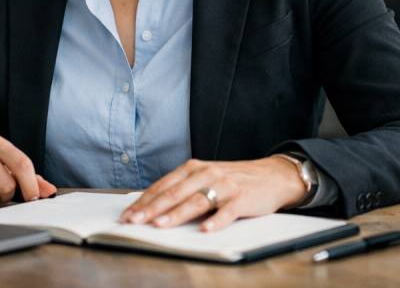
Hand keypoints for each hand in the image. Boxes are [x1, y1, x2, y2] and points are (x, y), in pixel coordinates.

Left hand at [119, 156, 306, 231]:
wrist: (272, 175)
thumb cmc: (233, 180)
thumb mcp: (205, 178)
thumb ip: (182, 189)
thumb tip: (151, 207)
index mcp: (194, 168)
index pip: (163, 186)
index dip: (144, 201)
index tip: (127, 215)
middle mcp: (207, 173)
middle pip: (175, 193)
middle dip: (152, 208)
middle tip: (134, 221)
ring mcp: (225, 185)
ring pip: (197, 200)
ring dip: (177, 214)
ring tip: (161, 226)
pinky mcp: (243, 198)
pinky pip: (228, 210)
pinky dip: (216, 220)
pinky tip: (206, 229)